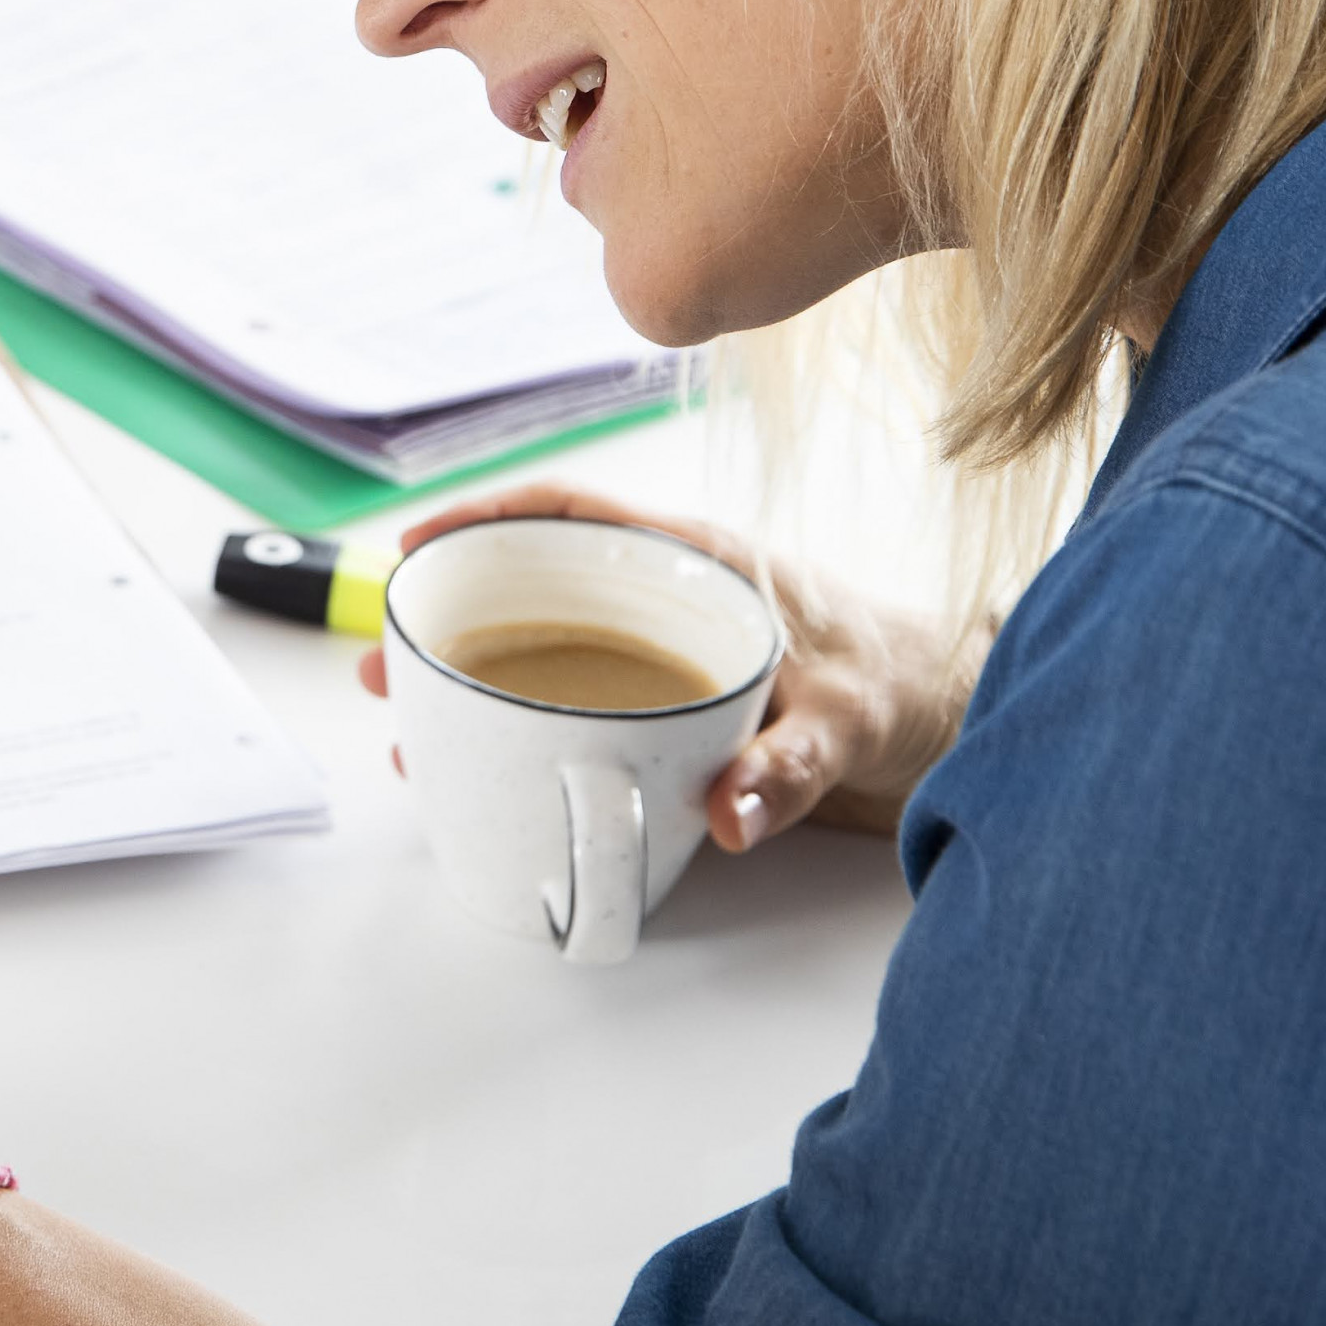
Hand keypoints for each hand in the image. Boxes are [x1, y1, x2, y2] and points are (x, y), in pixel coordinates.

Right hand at [357, 482, 981, 847]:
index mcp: (698, 561)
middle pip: (536, 577)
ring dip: (475, 672)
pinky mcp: (663, 691)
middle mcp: (666, 590)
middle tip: (387, 662)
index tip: (420, 541)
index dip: (488, 516)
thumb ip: (790, 766)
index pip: (576, 511)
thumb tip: (728, 814)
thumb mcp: (847, 723)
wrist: (937, 709)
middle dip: (450, 610)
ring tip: (411, 724)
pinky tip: (486, 757)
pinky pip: (575, 687)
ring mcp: (659, 640)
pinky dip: (522, 713)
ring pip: (545, 636)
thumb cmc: (892, 686)